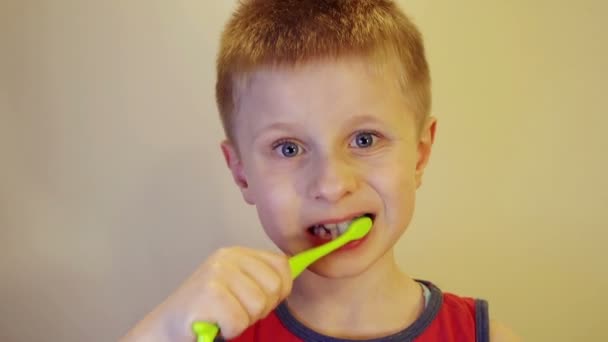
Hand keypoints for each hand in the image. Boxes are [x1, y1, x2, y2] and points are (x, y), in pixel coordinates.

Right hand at [121, 247, 292, 340]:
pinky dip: (229, 329)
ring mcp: (217, 273)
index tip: (259, 300)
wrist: (167, 328)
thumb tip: (298, 268)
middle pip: (275, 286)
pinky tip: (214, 323)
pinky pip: (240, 320)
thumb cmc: (208, 312)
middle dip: (261, 308)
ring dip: (243, 320)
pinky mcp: (209, 293)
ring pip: (259, 305)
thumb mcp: (239, 286)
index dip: (279, 290)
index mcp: (237, 253)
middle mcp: (227, 257)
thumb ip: (263, 277)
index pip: (282, 265)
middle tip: (235, 310)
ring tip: (223, 316)